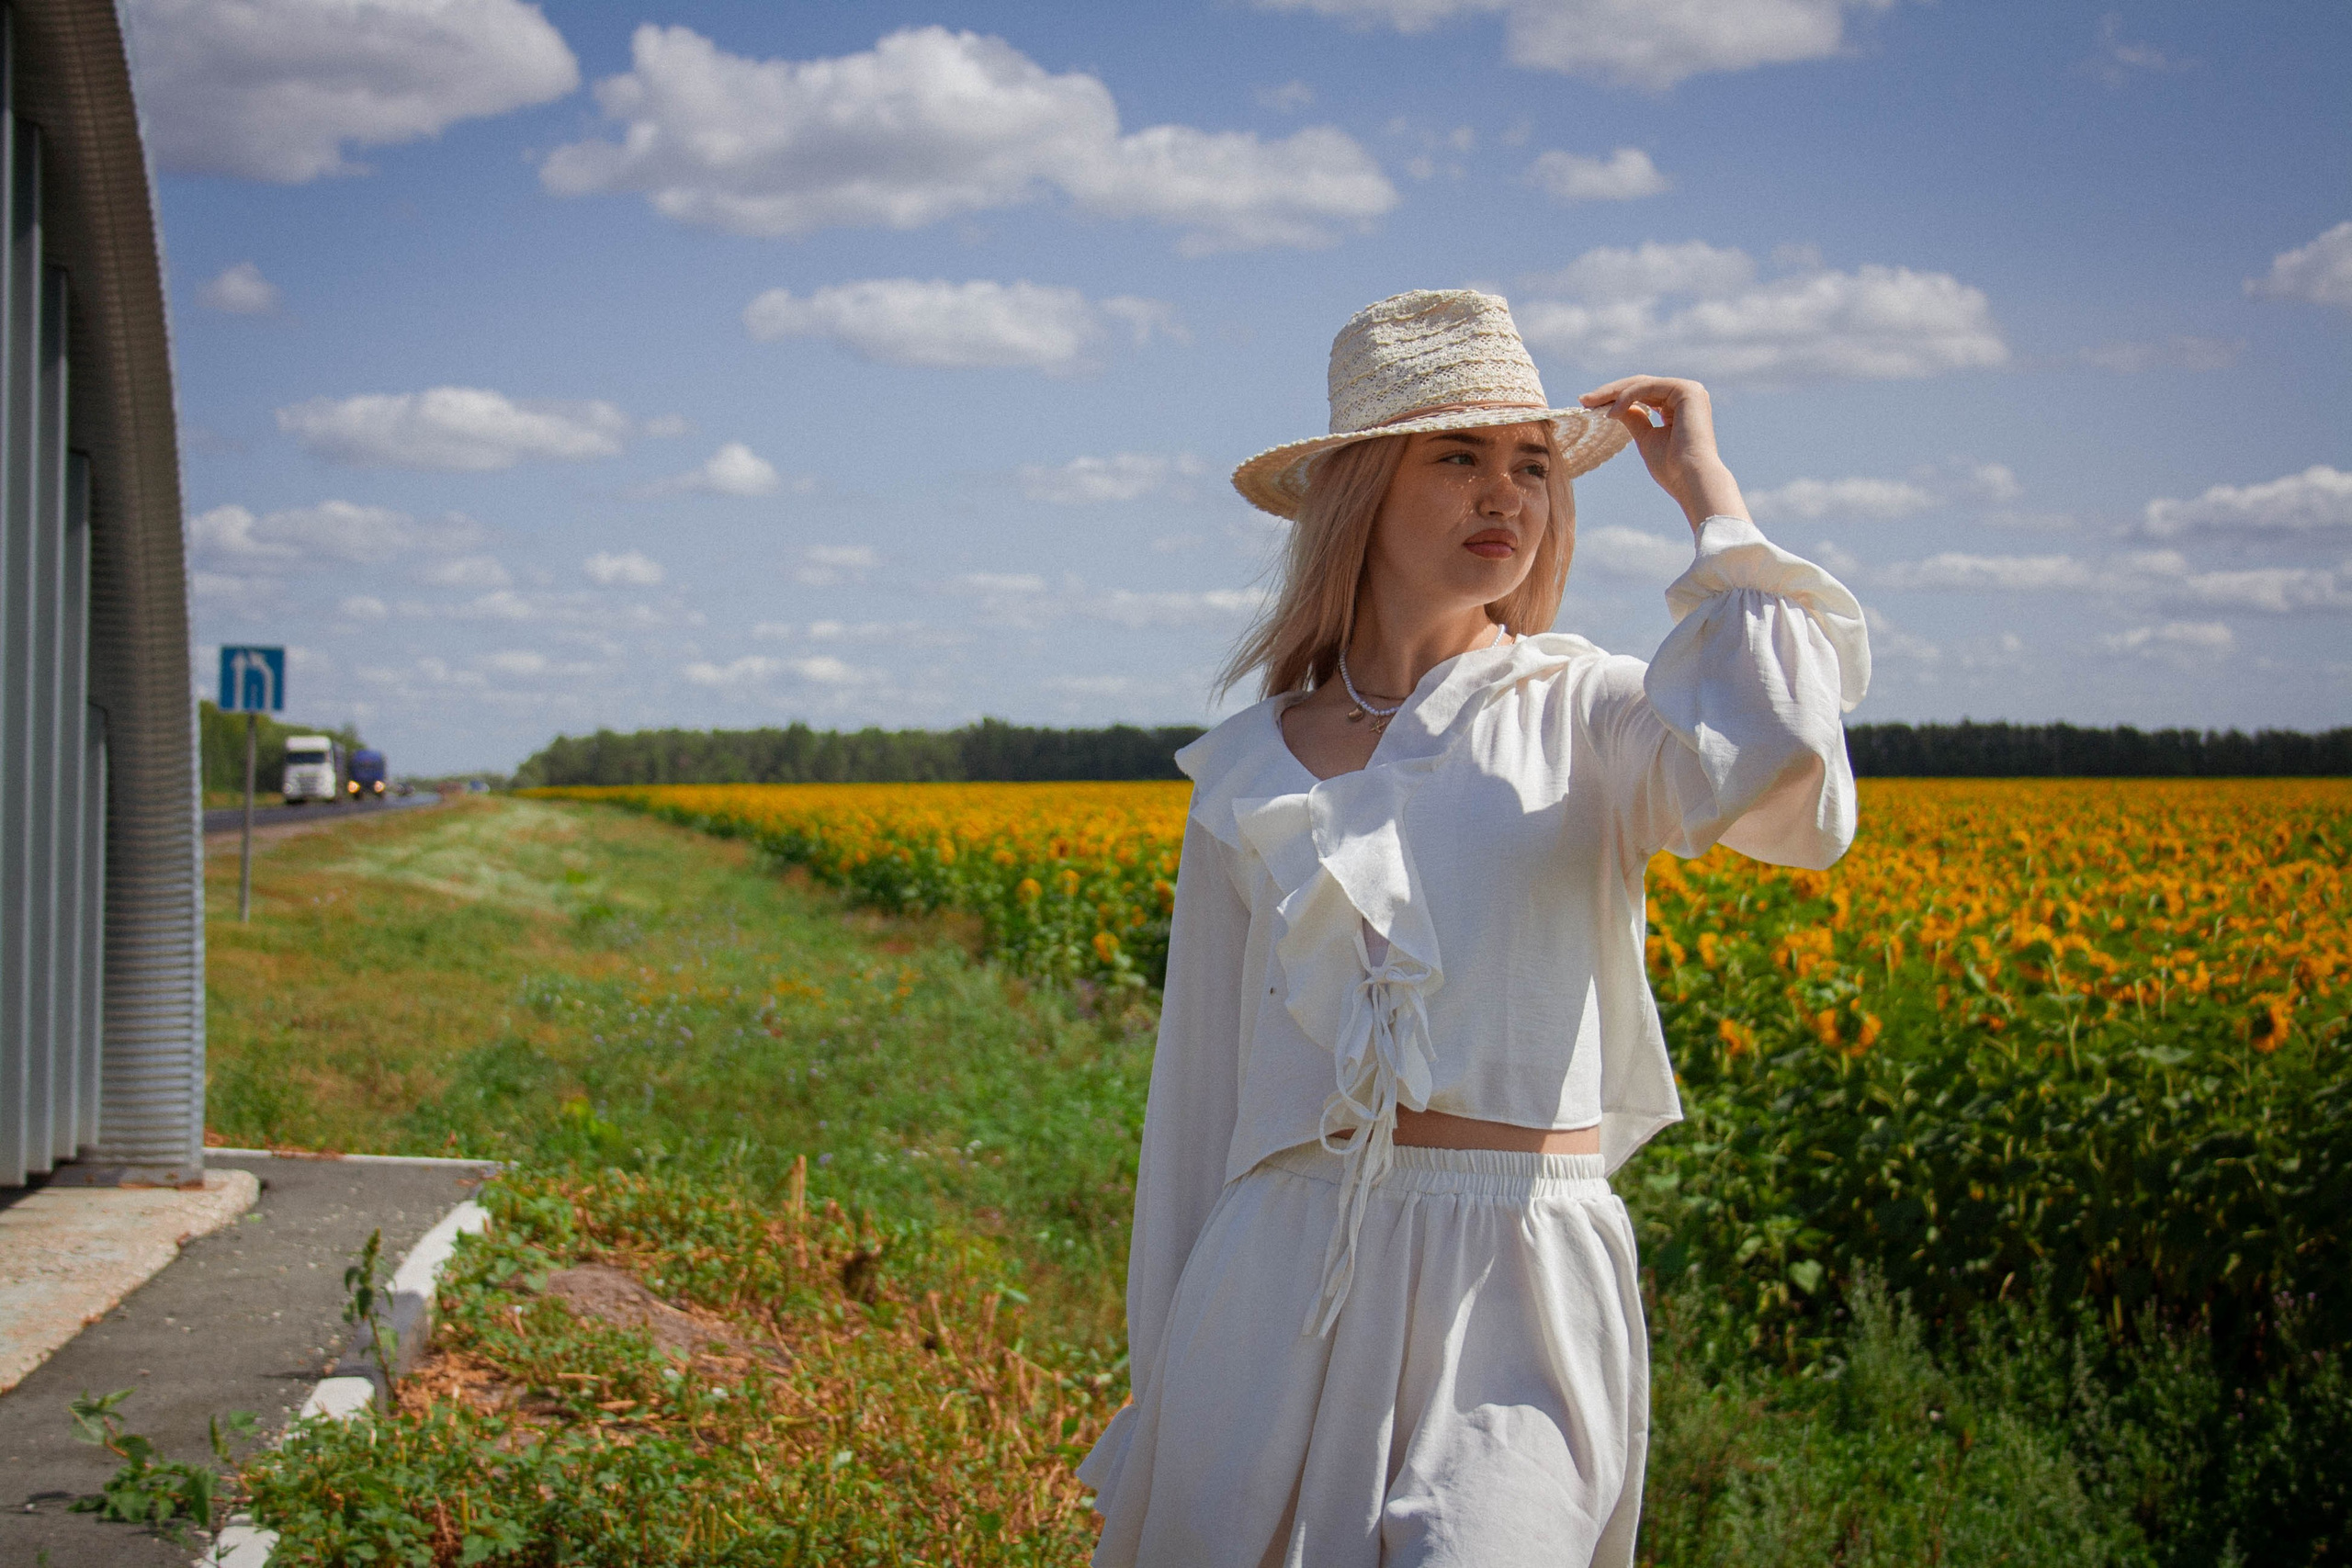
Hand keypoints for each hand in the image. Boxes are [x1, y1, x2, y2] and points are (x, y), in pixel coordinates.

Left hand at [1579, 375, 1747, 533]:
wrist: (1691, 480)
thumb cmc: (1672, 468)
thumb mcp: (1645, 438)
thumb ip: (1633, 419)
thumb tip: (1615, 407)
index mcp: (1679, 406)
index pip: (1643, 394)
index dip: (1615, 397)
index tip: (1588, 405)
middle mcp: (1686, 394)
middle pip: (1641, 385)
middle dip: (1610, 392)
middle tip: (1583, 399)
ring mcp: (1689, 390)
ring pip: (1642, 383)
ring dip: (1613, 392)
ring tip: (1589, 404)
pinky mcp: (1687, 390)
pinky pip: (1647, 387)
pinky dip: (1626, 397)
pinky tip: (1611, 413)